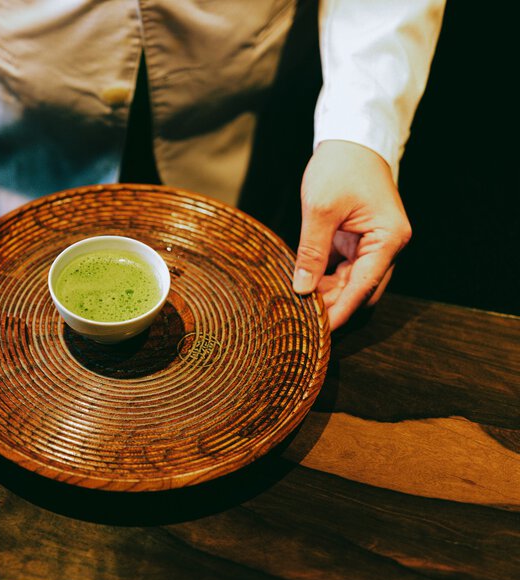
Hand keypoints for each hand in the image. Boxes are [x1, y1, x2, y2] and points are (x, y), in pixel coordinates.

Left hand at [292, 140, 411, 329]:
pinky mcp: (360, 240)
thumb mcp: (320, 210)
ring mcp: (375, 243)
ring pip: (352, 281)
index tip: (319, 332)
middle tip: (302, 323)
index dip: (340, 311)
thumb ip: (312, 252)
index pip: (363, 287)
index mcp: (388, 239)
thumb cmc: (340, 167)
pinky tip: (304, 287)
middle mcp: (388, 245)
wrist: (351, 139)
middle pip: (361, 289)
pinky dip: (326, 278)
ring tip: (298, 307)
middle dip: (334, 306)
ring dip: (328, 293)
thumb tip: (301, 288)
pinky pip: (345, 268)